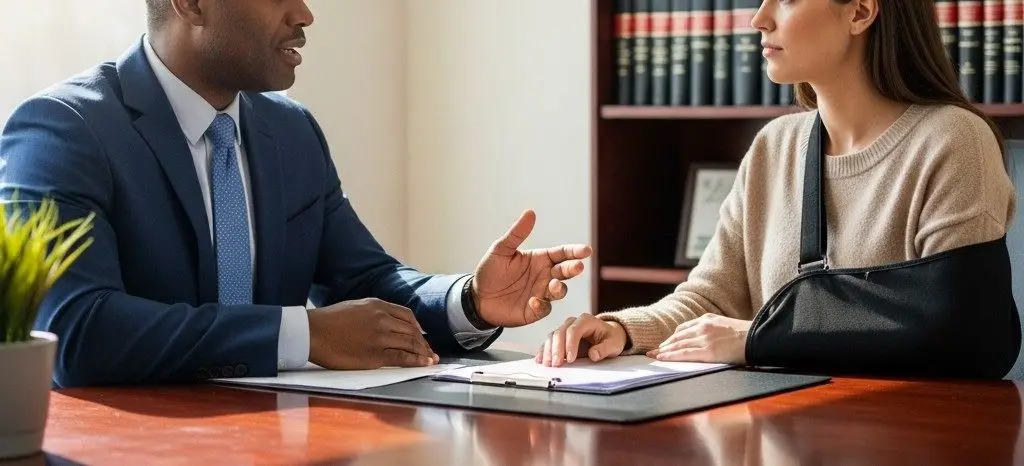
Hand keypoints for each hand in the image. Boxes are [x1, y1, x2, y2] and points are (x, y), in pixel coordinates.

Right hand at [306, 298, 439, 368]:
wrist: (313, 332)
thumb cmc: (329, 321)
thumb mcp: (355, 306)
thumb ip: (374, 312)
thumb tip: (387, 321)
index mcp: (377, 305)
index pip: (407, 315)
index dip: (418, 327)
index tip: (421, 335)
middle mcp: (383, 319)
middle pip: (412, 330)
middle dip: (423, 342)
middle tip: (430, 351)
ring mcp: (380, 337)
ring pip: (410, 343)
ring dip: (424, 352)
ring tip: (431, 359)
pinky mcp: (375, 355)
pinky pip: (402, 357)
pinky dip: (416, 361)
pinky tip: (424, 364)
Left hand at [473, 209, 592, 327]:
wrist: (477, 298)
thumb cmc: (490, 271)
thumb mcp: (501, 250)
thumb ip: (517, 234)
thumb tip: (530, 212)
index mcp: (540, 259)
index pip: (562, 253)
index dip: (575, 251)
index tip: (586, 250)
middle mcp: (545, 276)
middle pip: (565, 271)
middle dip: (574, 269)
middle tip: (578, 266)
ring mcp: (541, 293)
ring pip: (559, 291)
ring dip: (560, 288)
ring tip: (554, 285)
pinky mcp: (534, 311)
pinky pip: (545, 309)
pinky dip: (542, 305)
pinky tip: (533, 301)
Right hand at [535, 313, 628, 366]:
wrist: (608, 335)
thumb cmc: (611, 338)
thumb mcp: (614, 344)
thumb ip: (604, 349)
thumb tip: (593, 354)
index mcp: (586, 320)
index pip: (574, 330)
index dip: (570, 344)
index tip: (571, 358)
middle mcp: (573, 322)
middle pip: (560, 333)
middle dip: (556, 349)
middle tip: (556, 364)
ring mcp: (565, 329)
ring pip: (552, 337)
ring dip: (548, 351)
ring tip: (549, 365)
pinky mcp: (561, 338)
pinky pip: (549, 342)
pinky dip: (544, 351)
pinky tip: (540, 359)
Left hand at [646, 314, 750, 363]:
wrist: (759, 338)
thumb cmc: (748, 335)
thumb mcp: (727, 326)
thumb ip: (715, 330)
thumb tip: (711, 340)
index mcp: (708, 319)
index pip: (684, 328)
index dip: (673, 337)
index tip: (666, 343)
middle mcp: (703, 327)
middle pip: (678, 336)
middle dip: (665, 344)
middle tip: (654, 350)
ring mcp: (704, 339)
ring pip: (678, 345)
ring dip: (664, 350)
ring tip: (654, 356)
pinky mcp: (707, 351)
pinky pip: (684, 354)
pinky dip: (670, 356)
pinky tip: (662, 358)